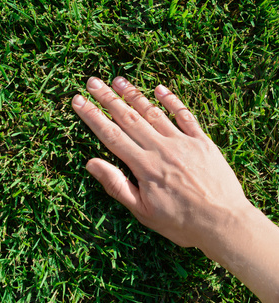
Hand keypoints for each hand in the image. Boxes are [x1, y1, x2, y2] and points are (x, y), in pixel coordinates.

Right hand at [72, 76, 252, 249]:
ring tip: (118, 80)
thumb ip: (116, 185)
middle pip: (128, 117)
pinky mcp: (202, 141)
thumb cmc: (180, 222)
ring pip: (153, 112)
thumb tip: (91, 163)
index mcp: (143, 165)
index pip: (111, 135)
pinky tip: (160, 88)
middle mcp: (160, 148)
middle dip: (107, 98)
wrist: (224, 222)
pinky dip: (172, 101)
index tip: (78, 101)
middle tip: (92, 82)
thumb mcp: (142, 212)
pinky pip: (184, 116)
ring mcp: (182, 142)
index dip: (92, 116)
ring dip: (134, 94)